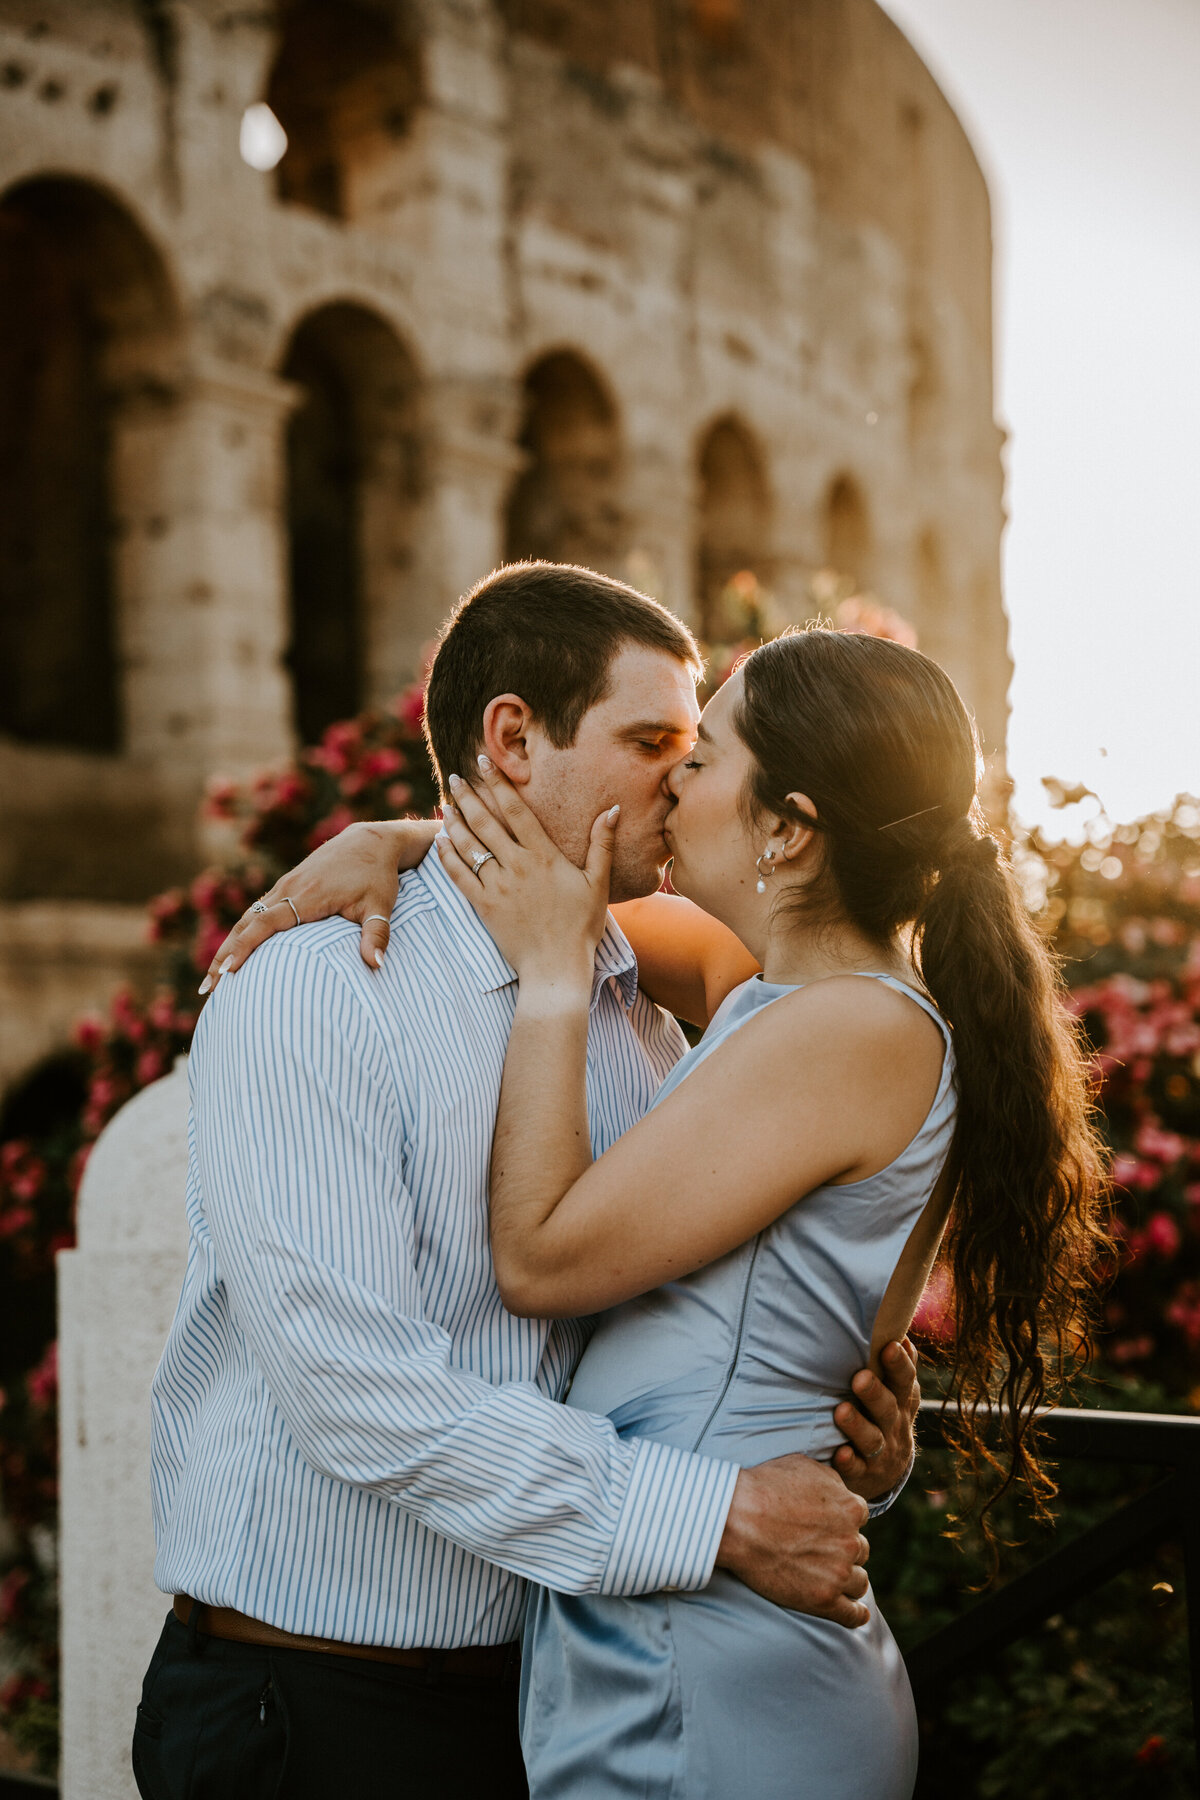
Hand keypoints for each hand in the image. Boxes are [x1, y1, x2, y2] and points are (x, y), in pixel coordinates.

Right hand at [199, 820, 437, 993]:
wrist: (369, 841)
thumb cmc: (376, 876)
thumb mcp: (381, 905)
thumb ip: (377, 934)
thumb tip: (376, 965)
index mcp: (308, 895)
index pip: (267, 924)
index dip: (245, 947)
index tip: (227, 971)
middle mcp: (289, 889)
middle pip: (246, 924)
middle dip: (224, 955)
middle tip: (208, 987)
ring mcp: (285, 886)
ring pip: (247, 918)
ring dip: (227, 946)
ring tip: (212, 977)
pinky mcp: (286, 886)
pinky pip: (256, 911)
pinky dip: (241, 932)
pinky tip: (232, 951)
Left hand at [436, 759, 616, 983]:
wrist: (556, 967)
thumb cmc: (581, 927)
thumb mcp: (598, 883)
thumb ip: (601, 844)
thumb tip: (612, 809)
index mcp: (544, 856)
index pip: (516, 810)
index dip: (498, 784)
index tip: (484, 762)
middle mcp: (517, 866)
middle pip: (486, 823)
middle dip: (468, 797)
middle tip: (454, 777)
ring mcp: (497, 886)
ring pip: (469, 846)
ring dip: (454, 822)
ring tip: (445, 803)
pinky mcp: (484, 906)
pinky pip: (459, 876)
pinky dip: (447, 856)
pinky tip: (440, 841)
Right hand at [717, 1455, 869, 1626]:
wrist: (737, 1520)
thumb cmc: (764, 1487)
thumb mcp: (804, 1466)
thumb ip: (832, 1481)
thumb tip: (840, 1490)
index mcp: (850, 1508)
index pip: (859, 1518)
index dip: (842, 1521)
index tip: (825, 1526)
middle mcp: (850, 1541)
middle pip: (860, 1550)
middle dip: (844, 1550)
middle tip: (820, 1551)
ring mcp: (838, 1573)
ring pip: (859, 1582)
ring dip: (848, 1580)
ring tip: (830, 1580)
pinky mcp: (824, 1600)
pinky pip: (853, 1615)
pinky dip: (856, 1615)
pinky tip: (854, 1614)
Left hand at [831, 1338, 920, 1501]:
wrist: (885, 1471)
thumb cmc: (883, 1415)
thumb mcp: (896, 1393)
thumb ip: (896, 1366)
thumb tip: (899, 1329)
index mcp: (902, 1402)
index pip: (905, 1381)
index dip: (900, 1365)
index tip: (890, 1346)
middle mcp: (895, 1427)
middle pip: (888, 1409)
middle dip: (875, 1392)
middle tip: (860, 1377)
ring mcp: (881, 1453)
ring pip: (872, 1439)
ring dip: (857, 1425)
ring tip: (841, 1411)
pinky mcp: (864, 1474)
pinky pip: (857, 1470)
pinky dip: (848, 1463)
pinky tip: (839, 1454)